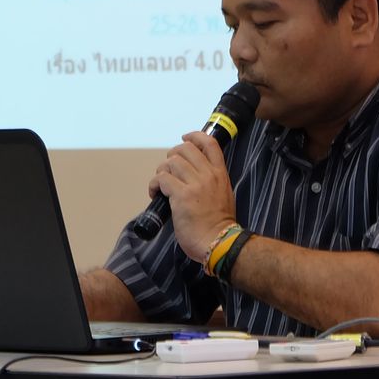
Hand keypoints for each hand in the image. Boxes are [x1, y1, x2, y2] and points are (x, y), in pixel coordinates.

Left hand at [149, 131, 238, 262]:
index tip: (185, 138)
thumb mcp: (224, 195)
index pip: (210, 143)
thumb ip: (212, 183)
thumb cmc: (219, 224)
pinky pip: (162, 179)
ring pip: (171, 162)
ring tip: (161, 185)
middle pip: (185, 149)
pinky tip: (156, 194)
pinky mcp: (181, 196)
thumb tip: (195, 177)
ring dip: (162, 172)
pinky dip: (155, 185)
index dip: (195, 136)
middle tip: (169, 170)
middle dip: (172, 155)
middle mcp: (208, 175)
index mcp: (220, 174)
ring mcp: (195, 184)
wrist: (219, 242)